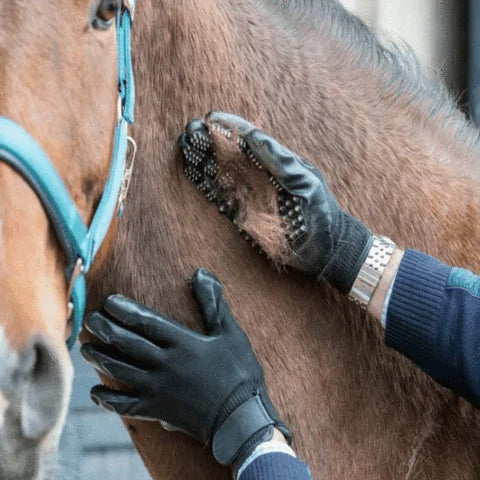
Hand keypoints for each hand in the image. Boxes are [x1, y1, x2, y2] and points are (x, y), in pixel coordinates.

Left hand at [80, 268, 290, 465]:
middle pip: (128, 344)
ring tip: (87, 349)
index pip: (147, 322)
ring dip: (102, 359)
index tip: (108, 301)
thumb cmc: (239, 372)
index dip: (125, 311)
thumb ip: (213, 303)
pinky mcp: (158, 410)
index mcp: (183, 343)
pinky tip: (96, 392)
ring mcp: (159, 389)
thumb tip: (200, 273)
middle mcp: (166, 364)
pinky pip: (126, 405)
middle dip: (105, 330)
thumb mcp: (231, 333)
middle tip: (90, 320)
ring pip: (121, 371)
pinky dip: (108, 399)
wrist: (240, 417)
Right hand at [179, 112, 371, 293]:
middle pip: (232, 154)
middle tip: (189, 131)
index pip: (250, 140)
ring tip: (186, 147)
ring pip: (224, 173)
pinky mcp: (247, 215)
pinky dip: (208, 187)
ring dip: (205, 161)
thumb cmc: (321, 213)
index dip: (231, 128)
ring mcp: (254, 195)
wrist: (326, 248)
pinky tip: (195, 176)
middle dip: (211, 142)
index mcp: (278, 164)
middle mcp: (263, 176)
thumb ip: (279, 161)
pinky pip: (224, 198)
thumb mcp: (304, 182)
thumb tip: (253, 136)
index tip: (211, 118)